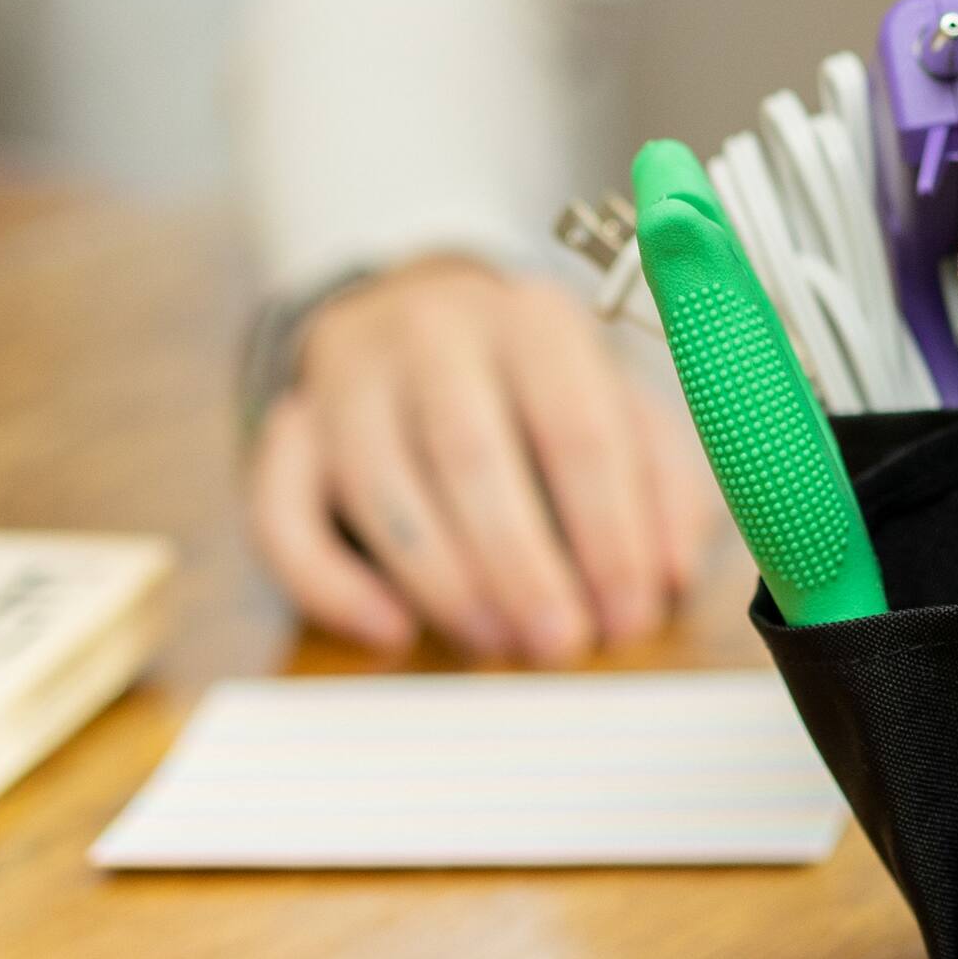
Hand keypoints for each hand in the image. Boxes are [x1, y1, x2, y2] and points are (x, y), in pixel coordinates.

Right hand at [245, 255, 722, 659]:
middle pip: (470, 450)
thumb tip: (674, 577)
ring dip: (441, 578)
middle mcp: (435, 333)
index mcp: (536, 321)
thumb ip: (661, 484)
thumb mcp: (616, 408)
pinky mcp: (286, 430)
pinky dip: (331, 585)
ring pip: (379, 480)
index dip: (609, 531)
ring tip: (494, 641)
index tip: (632, 613)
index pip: (577, 426)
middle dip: (521, 562)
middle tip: (560, 644)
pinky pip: (283, 512)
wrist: (417, 314)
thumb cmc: (538, 387)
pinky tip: (391, 632)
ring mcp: (349, 378)